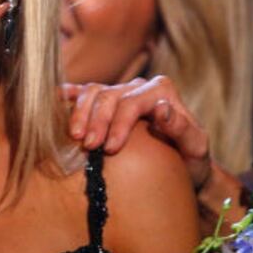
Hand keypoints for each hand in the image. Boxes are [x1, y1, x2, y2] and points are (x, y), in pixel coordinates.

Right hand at [64, 75, 244, 218]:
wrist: (185, 166)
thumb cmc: (192, 160)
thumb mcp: (196, 148)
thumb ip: (183, 128)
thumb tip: (161, 108)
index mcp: (161, 91)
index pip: (133, 102)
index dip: (119, 123)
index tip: (110, 149)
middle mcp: (140, 86)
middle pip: (110, 95)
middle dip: (96, 120)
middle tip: (88, 146)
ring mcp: (121, 92)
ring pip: (94, 91)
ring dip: (81, 112)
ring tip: (75, 136)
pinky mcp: (108, 102)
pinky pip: (85, 92)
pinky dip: (70, 95)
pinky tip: (56, 100)